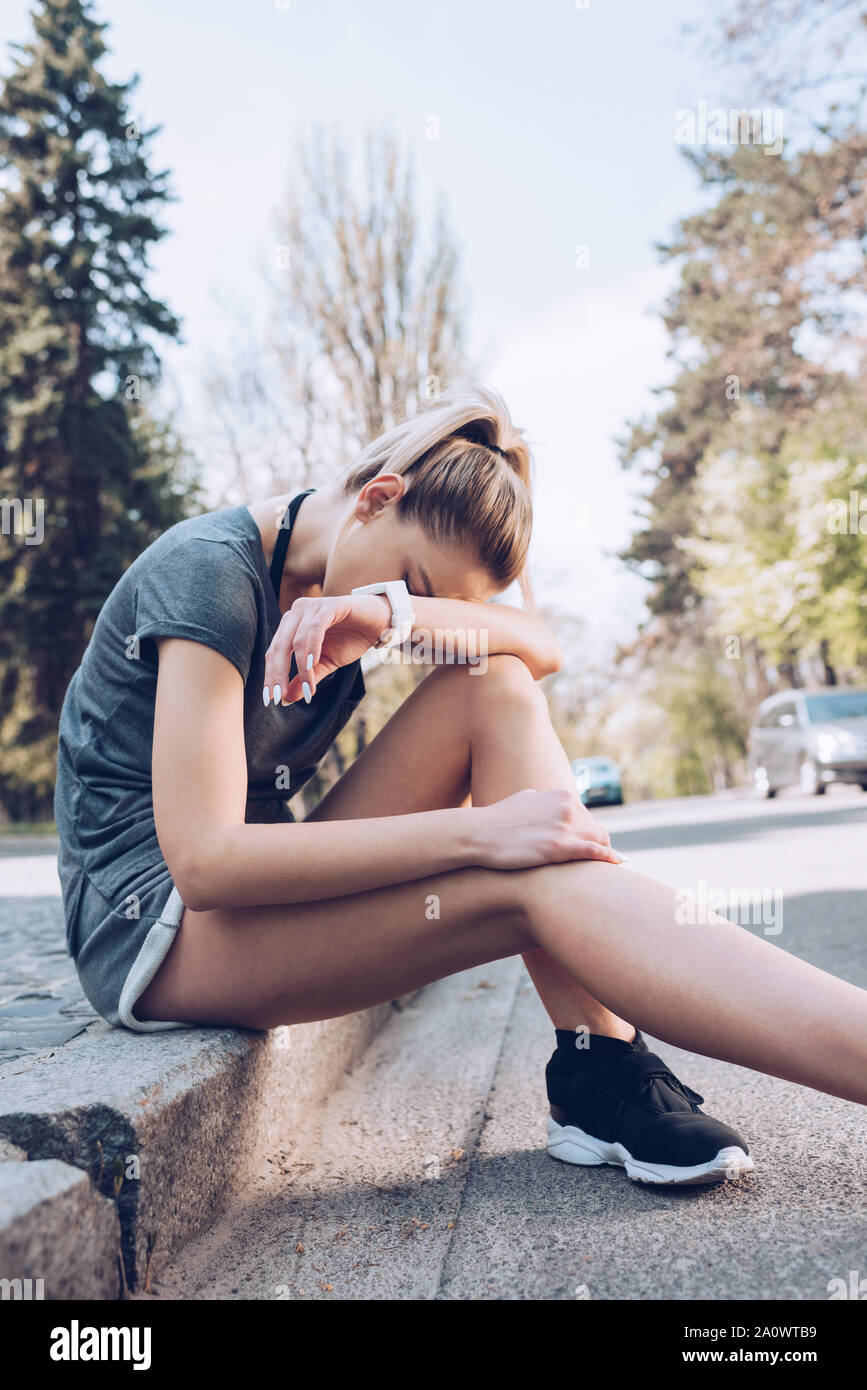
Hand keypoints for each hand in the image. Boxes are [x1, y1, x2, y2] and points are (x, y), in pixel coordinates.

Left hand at [263, 593, 390, 704]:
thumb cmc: (350, 639)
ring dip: (301, 667)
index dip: (271, 676)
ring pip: (297, 640)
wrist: (379, 622)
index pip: (274, 653)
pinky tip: (312, 665)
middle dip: (278, 674)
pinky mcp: (329, 605)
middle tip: (279, 697)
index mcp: (291, 625)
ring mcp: (312, 606)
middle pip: (279, 647)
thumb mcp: (325, 663)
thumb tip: (286, 700)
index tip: (271, 700)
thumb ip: (306, 677)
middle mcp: (296, 613)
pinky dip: (312, 647)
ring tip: (308, 688)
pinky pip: (316, 628)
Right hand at [472, 789, 623, 869]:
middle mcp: (568, 807)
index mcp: (562, 796)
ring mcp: (565, 826)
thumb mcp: (527, 801)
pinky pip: (593, 852)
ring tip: (606, 870)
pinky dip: (608, 857)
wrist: (479, 833)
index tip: (590, 848)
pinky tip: (616, 865)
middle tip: (601, 863)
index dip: (589, 834)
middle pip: (597, 829)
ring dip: (604, 854)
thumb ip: (546, 804)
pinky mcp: (559, 847)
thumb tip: (556, 807)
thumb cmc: (499, 820)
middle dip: (599, 845)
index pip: (588, 817)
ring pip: (599, 841)